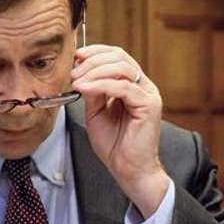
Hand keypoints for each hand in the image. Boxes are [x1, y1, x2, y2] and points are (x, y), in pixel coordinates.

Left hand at [71, 45, 167, 217]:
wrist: (128, 170)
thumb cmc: (115, 146)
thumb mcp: (96, 112)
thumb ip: (92, 92)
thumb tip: (82, 72)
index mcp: (133, 86)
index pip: (117, 57)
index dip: (96, 52)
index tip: (76, 57)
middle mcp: (144, 87)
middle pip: (120, 57)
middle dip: (93, 60)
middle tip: (73, 71)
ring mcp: (149, 95)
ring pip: (123, 68)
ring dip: (95, 70)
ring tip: (77, 80)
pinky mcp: (149, 105)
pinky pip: (123, 87)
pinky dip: (100, 85)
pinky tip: (84, 88)